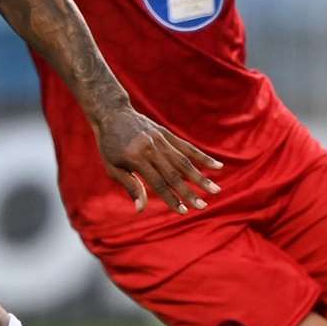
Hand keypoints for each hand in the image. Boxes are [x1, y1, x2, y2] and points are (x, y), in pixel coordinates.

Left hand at [95, 107, 222, 213]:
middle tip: (203, 206)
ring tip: (215, 190)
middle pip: (174, 174)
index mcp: (136, 158)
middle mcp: (151, 148)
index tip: (183, 212)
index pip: (157, 183)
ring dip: (200, 177)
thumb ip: (130, 186)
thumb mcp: (112, 168)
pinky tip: (217, 166)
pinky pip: (187, 146)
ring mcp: (160, 139)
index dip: (171, 198)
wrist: (112, 114)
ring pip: (184, 161)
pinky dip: (202, 157)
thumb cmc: (109, 146)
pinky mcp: (166, 133)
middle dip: (190, 192)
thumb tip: (140, 209)